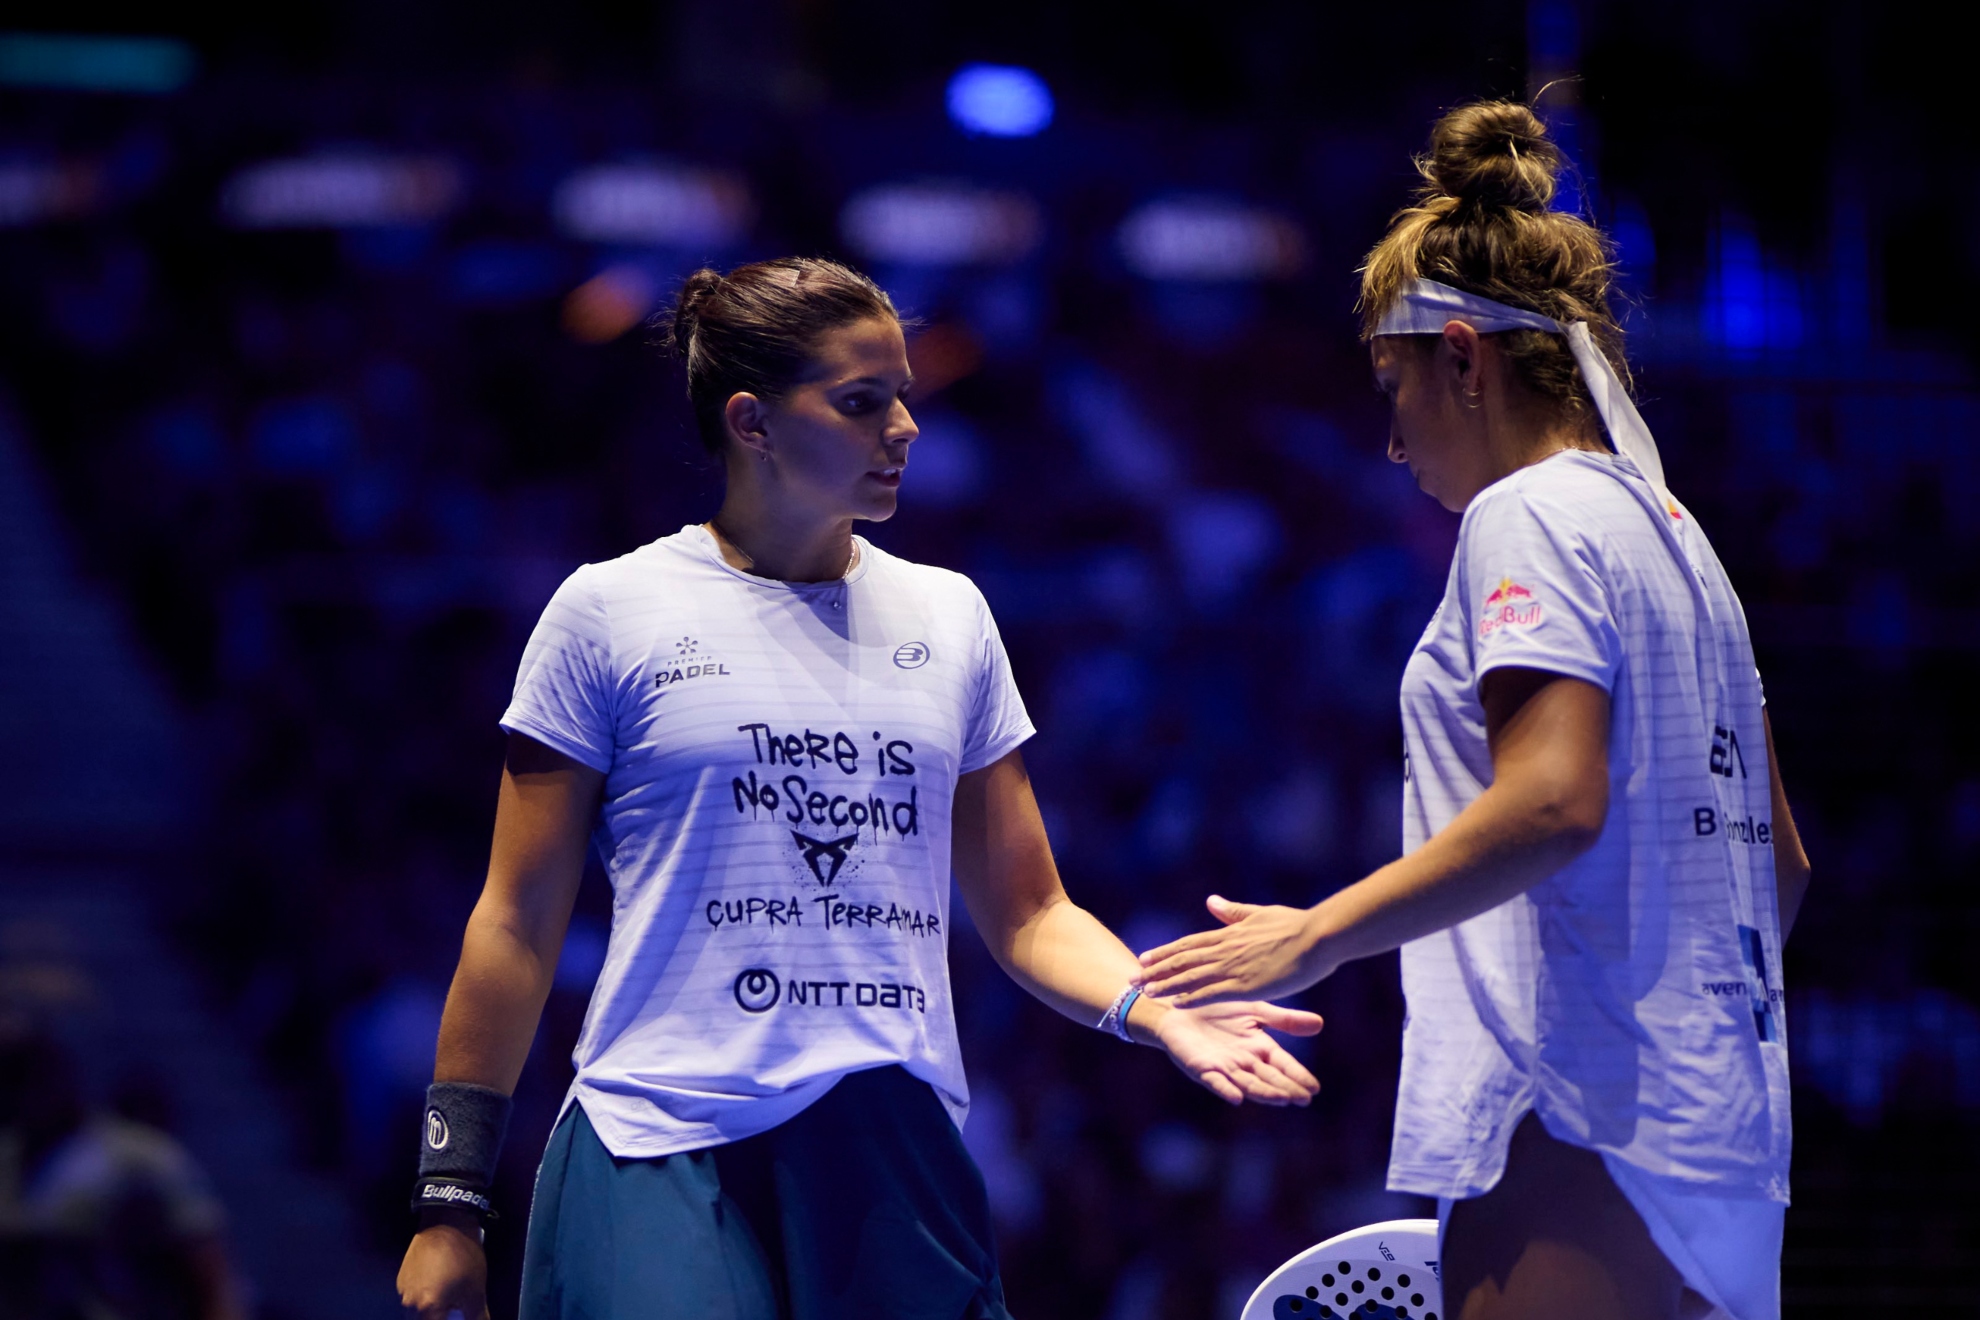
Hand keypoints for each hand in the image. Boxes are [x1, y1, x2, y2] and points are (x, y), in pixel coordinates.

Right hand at [397, 1213, 489, 1319]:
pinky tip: (437, 1287)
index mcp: (426, 1310)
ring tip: (447, 1299)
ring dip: (429, 1311)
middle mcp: (409, 1305)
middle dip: (438, 1318)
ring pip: (415, 1313)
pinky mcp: (401, 1279)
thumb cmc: (463, 1258)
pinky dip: (423, 1299)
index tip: (456, 1316)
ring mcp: (402, 1291)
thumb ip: (477, 1317)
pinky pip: (412, 1299)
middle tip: (453, 1310)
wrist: (446, 1223)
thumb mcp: (476, 1291)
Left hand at [1136, 895, 1333, 1005]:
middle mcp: (1225, 949)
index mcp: (1229, 934)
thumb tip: (1210, 900)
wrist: (1318, 936)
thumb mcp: (1259, 913)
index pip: (1188, 944)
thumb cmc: (1295, 925)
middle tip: (1132, 978)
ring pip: (1191, 976)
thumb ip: (1232, 911)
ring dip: (1166, 984)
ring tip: (1145, 992)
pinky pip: (1212, 992)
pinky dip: (1192, 998)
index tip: (1145, 958)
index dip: (1164, 952)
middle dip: (1155, 970)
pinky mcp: (1247, 984)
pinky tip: (1176, 1004)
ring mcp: (1234, 967)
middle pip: (1182, 960)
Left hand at [1141, 995, 1323, 1105]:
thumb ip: (1283, 1019)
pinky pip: (1216, 1082)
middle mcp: (1244, 1062)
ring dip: (1264, 1093)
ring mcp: (1224, 1067)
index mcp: (1259, 1048)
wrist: (1179, 1006)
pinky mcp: (1202, 1069)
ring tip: (1282, 1099)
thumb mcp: (1255, 1010)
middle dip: (1286, 1089)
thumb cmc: (1218, 1008)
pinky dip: (1226, 1089)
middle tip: (1304, 1099)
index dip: (1298, 1076)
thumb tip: (1320, 1024)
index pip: (1283, 1065)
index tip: (1315, 1089)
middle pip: (1269, 1078)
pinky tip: (1237, 1098)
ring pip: (1247, 1083)